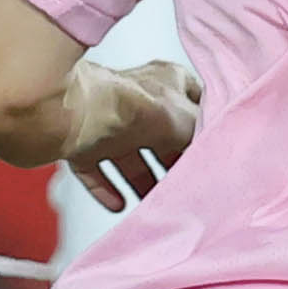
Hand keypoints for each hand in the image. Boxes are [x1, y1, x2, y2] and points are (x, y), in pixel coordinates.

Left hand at [50, 57, 199, 214]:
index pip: (195, 103)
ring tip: (155, 204)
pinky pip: (95, 170)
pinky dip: (107, 189)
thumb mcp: (188, 121)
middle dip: (171, 163)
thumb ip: (204, 137)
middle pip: (160, 137)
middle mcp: (136, 100)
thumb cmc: (132, 106)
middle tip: (185, 188)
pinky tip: (119, 206)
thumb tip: (217, 154)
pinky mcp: (79, 143)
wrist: (71, 112)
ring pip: (128, 156)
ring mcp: (106, 122)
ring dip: (140, 181)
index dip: (204, 127)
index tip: (212, 154)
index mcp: (167, 82)